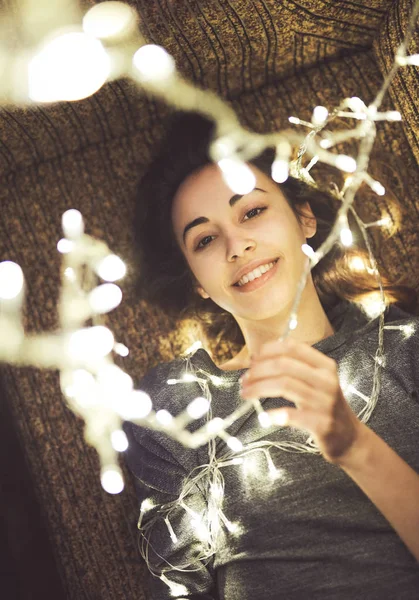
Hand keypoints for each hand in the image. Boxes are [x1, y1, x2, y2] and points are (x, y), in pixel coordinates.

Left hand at [240, 338, 362, 464]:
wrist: (349, 437)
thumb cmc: (324, 406)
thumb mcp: (316, 381)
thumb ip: (292, 368)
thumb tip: (256, 359)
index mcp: (324, 365)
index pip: (292, 347)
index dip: (267, 350)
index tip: (252, 360)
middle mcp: (326, 380)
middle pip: (284, 365)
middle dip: (258, 370)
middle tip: (244, 379)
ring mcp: (325, 402)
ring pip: (284, 386)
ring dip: (258, 388)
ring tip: (245, 393)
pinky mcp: (321, 424)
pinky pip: (292, 414)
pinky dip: (274, 414)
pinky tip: (264, 416)